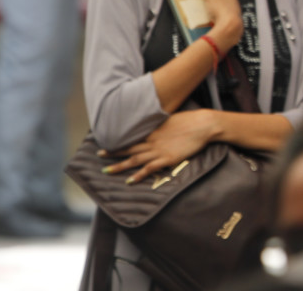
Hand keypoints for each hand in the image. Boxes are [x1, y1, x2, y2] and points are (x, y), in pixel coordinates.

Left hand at [101, 109, 218, 183]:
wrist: (203, 125)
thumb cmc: (191, 121)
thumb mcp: (173, 121)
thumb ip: (162, 126)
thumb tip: (157, 128)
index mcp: (154, 131)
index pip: (133, 137)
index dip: (120, 141)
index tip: (107, 143)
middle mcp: (153, 141)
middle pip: (129, 148)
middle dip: (113, 153)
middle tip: (99, 156)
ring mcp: (159, 150)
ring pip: (135, 159)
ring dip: (120, 165)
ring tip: (107, 171)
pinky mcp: (167, 158)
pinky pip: (149, 168)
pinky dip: (138, 175)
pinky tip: (130, 180)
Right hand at [196, 0, 242, 49]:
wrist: (229, 27)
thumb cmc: (221, 9)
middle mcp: (233, 1)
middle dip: (211, 1)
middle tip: (202, 3)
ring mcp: (233, 12)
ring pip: (221, 9)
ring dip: (213, 11)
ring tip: (205, 13)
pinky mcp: (231, 21)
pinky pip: (222, 18)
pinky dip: (216, 19)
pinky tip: (211, 21)